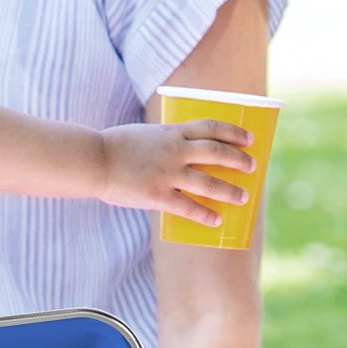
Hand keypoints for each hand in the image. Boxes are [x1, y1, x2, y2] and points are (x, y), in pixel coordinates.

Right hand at [99, 119, 254, 222]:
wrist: (93, 160)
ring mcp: (167, 174)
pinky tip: (216, 220)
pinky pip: (188, 207)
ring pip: (208, 182)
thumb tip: (187, 150)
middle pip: (216, 153)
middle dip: (238, 160)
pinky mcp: (158, 196)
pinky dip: (205, 214)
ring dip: (229, 190)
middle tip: (252, 166)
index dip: (233, 133)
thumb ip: (168, 140)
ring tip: (243, 197)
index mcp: (172, 132)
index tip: (250, 139)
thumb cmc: (116, 147)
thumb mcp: (146, 134)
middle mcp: (174, 151)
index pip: (211, 127)